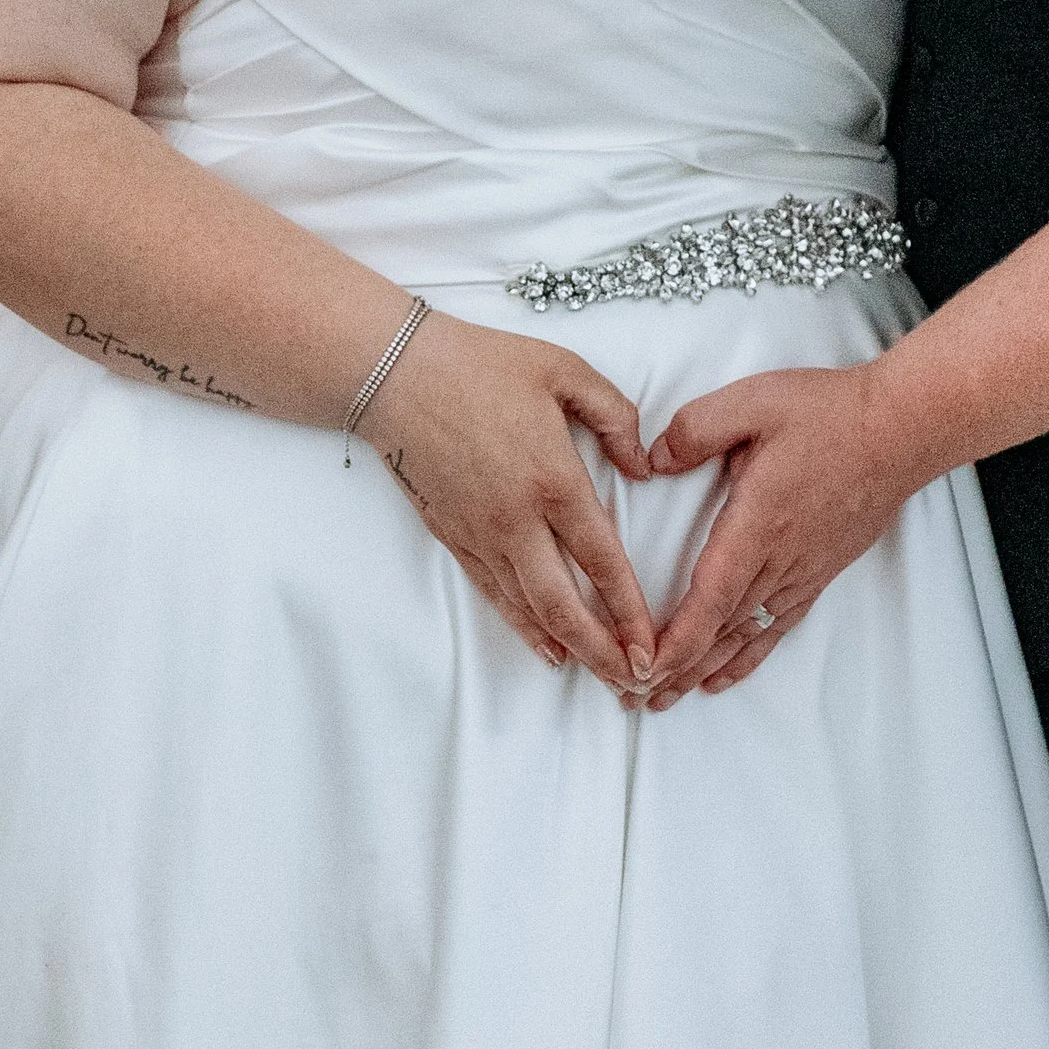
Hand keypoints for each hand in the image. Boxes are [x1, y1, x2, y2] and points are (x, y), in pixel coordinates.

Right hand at [363, 314, 655, 693]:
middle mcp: (517, 520)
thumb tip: (643, 466)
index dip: (631, 611)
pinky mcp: (452, 536)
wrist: (394, 373)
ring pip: (529, 609)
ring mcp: (480, 534)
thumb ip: (617, 416)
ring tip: (600, 676)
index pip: (603, 561)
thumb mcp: (565, 371)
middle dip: (603, 651)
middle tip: (633, 683)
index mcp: (553, 479)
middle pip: (566, 605)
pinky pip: (493, 594)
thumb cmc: (480, 364)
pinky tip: (546, 647)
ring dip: (568, 647)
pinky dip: (523, 626)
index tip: (653, 646)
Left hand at [641, 361, 926, 698]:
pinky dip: (745, 658)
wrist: (901, 430)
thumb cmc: (831, 415)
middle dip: (674, 669)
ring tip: (665, 700)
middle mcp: (779, 560)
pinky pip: (775, 628)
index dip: (679, 640)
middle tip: (632, 699)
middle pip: (720, 630)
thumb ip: (695, 429)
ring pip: (743, 635)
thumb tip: (654, 460)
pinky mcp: (817, 572)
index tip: (645, 670)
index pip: (712, 597)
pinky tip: (722, 677)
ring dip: (701, 671)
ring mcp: (801, 571)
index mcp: (758, 523)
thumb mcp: (753, 402)